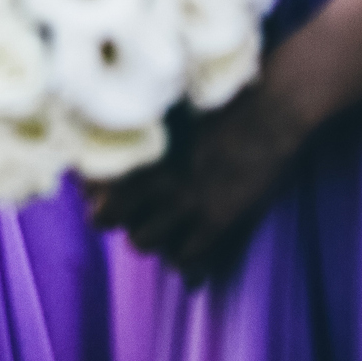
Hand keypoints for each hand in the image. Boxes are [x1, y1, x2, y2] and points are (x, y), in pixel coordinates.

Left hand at [88, 75, 311, 281]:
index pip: (91, 180)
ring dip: (148, 238)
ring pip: (140, 241)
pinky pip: (184, 256)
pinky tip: (191, 246)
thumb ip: (143, 130)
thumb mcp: (171, 111)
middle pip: (105, 216)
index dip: (90, 189)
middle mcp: (153, 176)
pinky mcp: (216, 220)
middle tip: (126, 214)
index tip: (95, 190)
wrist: (271, 109)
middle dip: (110, 218)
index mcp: (139, 146)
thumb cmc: (223, 103)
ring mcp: (184, 201)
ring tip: (160, 231)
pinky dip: (185, 258)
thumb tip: (115, 145)